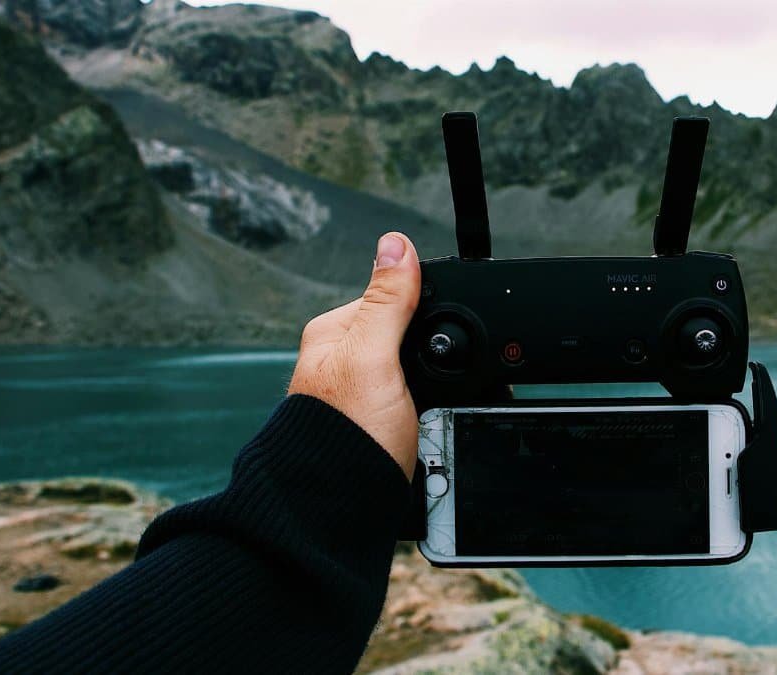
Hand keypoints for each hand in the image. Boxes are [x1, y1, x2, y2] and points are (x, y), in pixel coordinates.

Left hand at [287, 232, 419, 479]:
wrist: (337, 509)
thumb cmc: (343, 434)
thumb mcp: (372, 356)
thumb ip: (387, 301)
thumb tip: (396, 242)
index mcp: (335, 332)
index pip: (396, 299)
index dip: (427, 317)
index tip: (440, 343)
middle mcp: (345, 360)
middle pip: (415, 339)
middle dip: (434, 362)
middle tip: (423, 393)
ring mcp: (363, 395)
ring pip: (423, 376)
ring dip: (435, 396)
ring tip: (419, 420)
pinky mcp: (380, 424)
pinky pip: (421, 407)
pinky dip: (431, 418)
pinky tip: (425, 432)